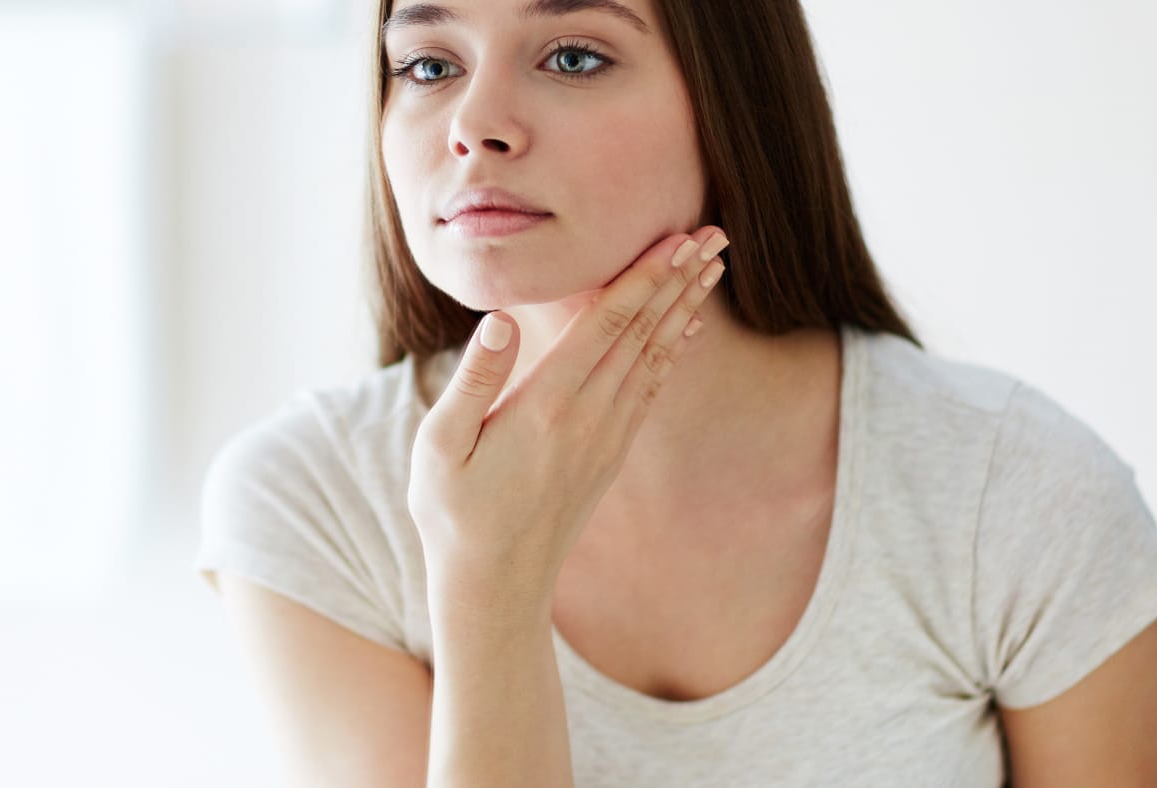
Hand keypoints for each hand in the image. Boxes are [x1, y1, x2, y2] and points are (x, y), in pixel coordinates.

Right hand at [407, 227, 730, 612]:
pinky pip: (650, 388)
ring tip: (713, 266)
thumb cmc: (454, 513)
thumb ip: (474, 381)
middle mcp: (588, 418)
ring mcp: (606, 437)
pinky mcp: (610, 453)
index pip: (605, 326)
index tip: (676, 238)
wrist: (496, 586)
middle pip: (643, 333)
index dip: (643, 277)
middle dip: (679, 278)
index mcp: (546, 407)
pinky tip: (687, 326)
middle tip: (715, 233)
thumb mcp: (440, 447)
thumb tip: (498, 320)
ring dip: (684, 306)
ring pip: (655, 357)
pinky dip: (673, 351)